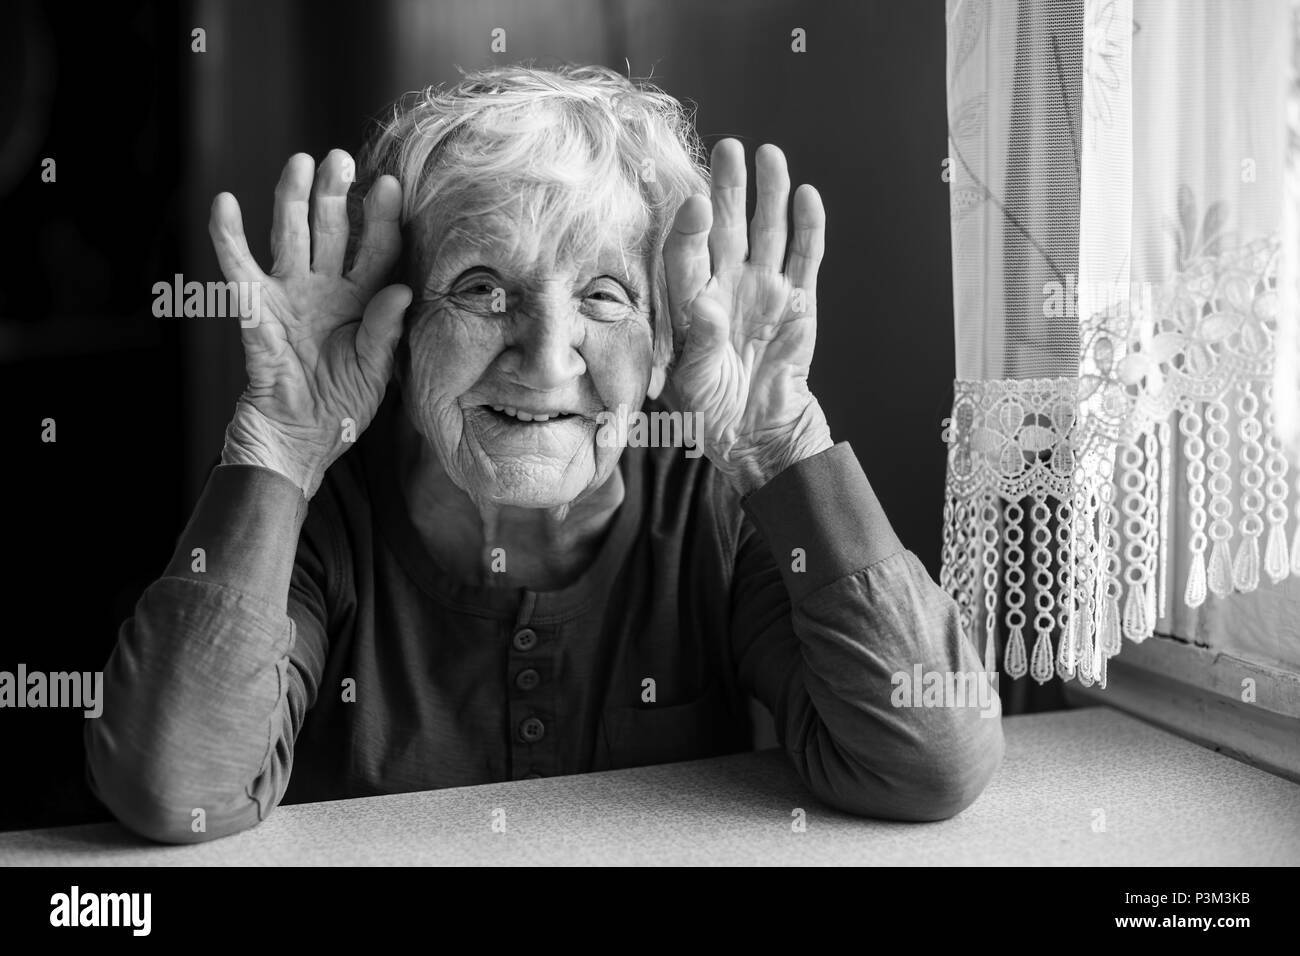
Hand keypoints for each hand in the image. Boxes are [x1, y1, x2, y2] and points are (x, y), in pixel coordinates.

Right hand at [208, 149, 409, 497]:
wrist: (297, 443)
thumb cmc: (341, 408)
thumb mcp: (375, 372)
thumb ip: (385, 330)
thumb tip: (404, 289)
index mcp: (362, 303)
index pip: (376, 252)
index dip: (382, 221)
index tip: (390, 186)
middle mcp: (325, 291)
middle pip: (332, 232)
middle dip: (335, 195)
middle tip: (341, 158)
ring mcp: (288, 296)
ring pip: (290, 237)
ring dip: (292, 200)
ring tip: (300, 163)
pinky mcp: (255, 312)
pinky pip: (238, 270)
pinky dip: (228, 238)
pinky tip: (224, 203)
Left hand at [663, 139, 833, 495]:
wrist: (756, 431)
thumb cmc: (712, 410)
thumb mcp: (694, 384)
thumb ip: (699, 344)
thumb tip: (703, 306)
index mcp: (691, 303)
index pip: (687, 256)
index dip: (691, 229)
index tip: (696, 203)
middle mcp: (726, 286)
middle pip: (726, 228)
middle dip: (728, 188)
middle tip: (728, 149)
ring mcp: (764, 289)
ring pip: (767, 232)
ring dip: (768, 195)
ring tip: (769, 155)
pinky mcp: (799, 300)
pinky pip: (804, 257)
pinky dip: (808, 228)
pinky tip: (805, 195)